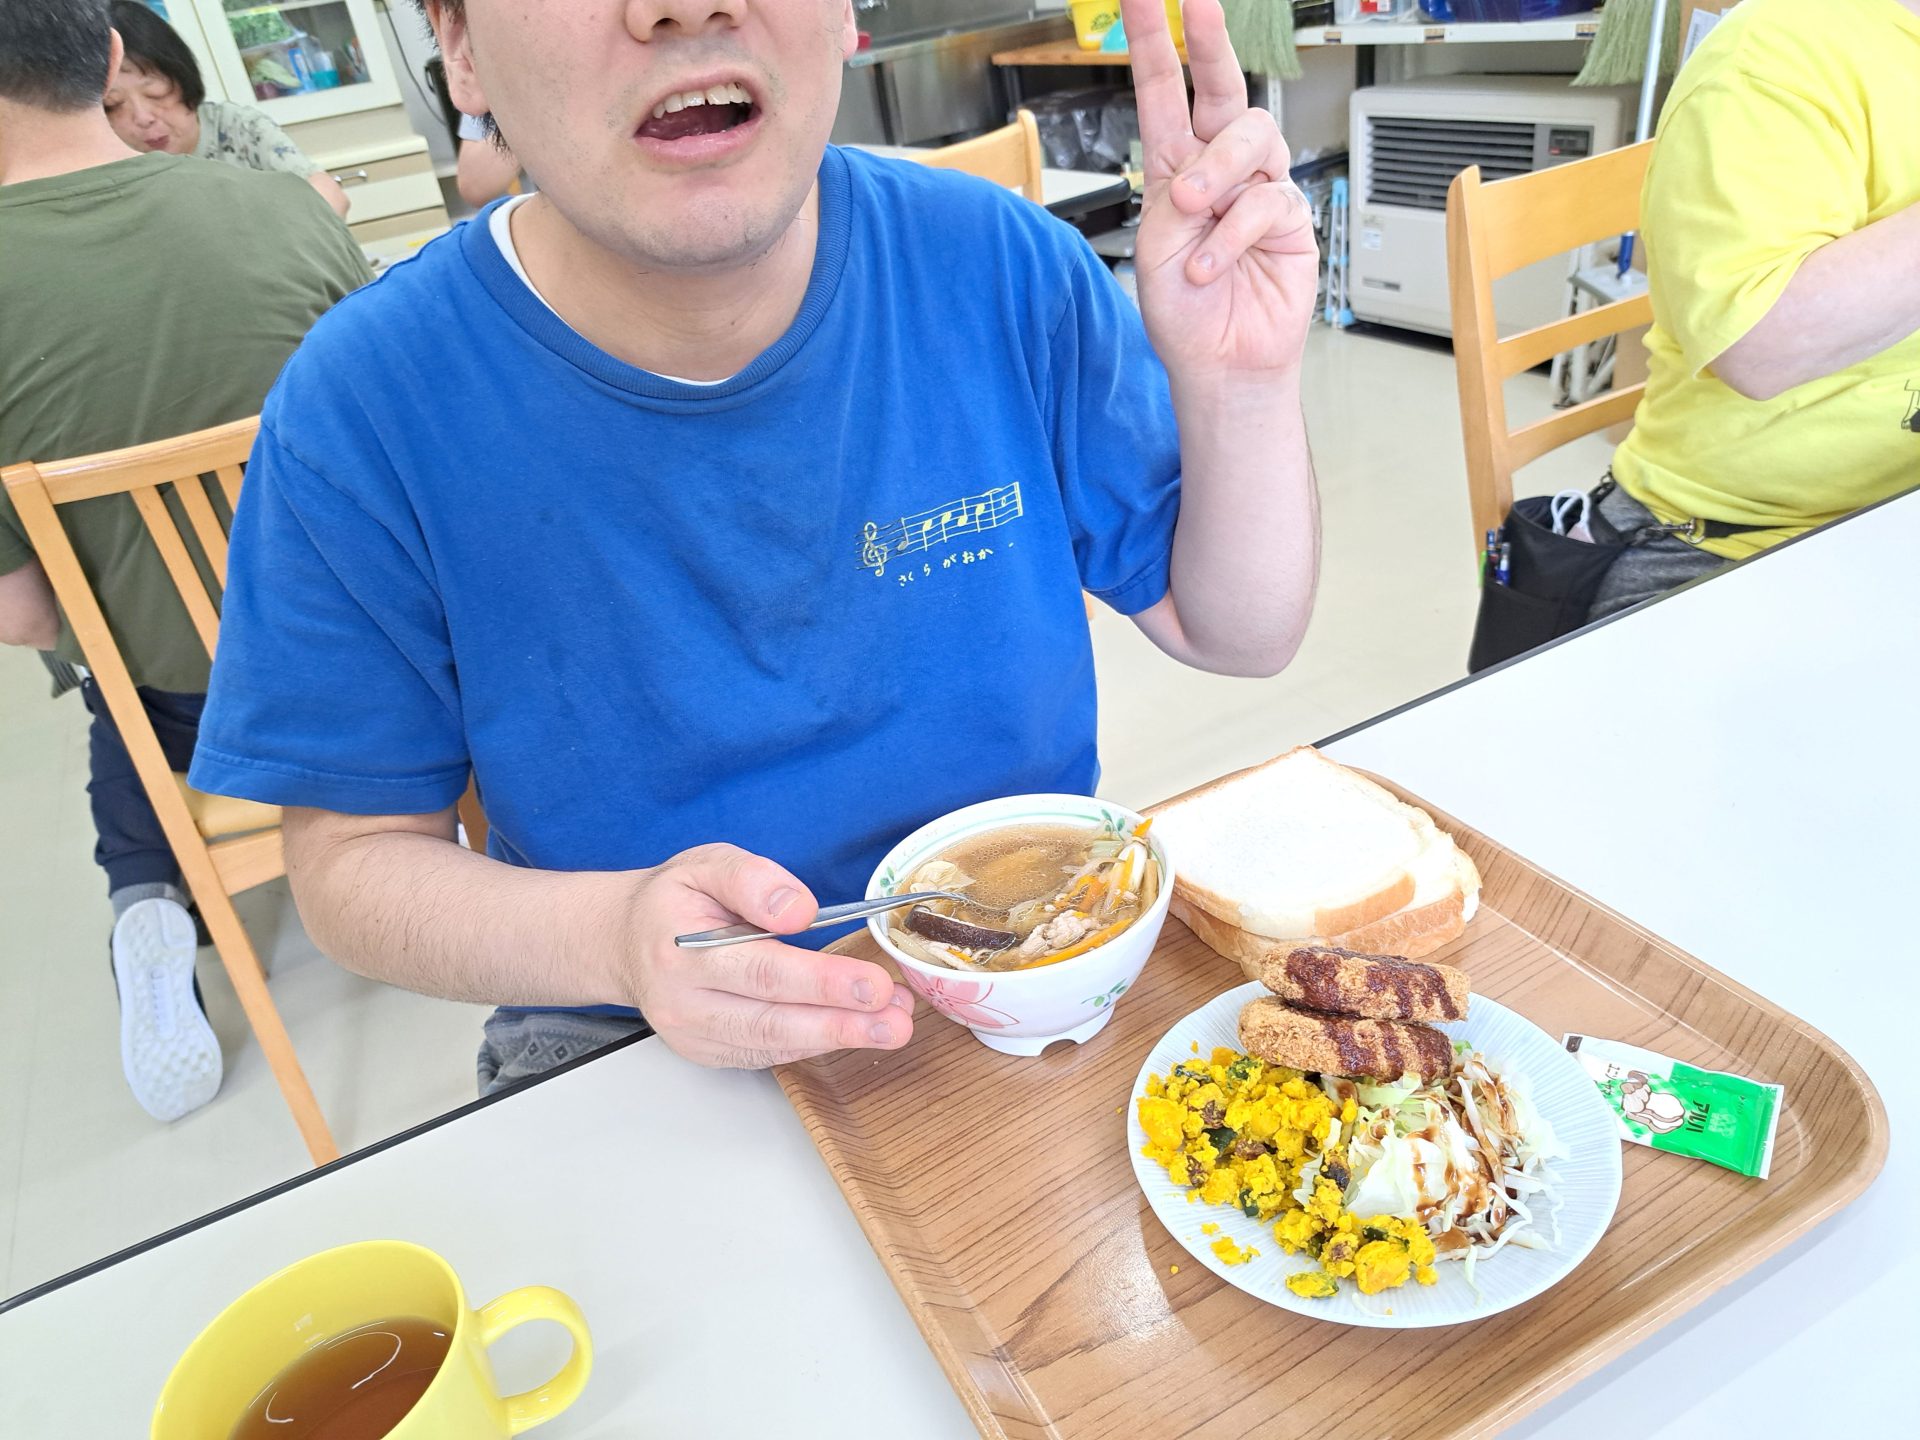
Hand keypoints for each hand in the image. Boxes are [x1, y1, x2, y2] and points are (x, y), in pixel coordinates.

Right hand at [621, 844, 913, 1067]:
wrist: (627, 941)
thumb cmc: (674, 901)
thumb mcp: (707, 864)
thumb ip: (752, 879)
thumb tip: (798, 909)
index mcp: (680, 951)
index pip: (761, 970)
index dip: (822, 982)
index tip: (873, 983)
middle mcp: (683, 1002)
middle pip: (772, 1018)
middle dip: (841, 1022)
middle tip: (895, 1019)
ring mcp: (694, 1035)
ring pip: (774, 1043)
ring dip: (839, 1037)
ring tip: (891, 1026)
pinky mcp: (708, 1052)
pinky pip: (768, 1053)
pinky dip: (814, 1044)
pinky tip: (855, 1029)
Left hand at [1121, 0, 1317, 379]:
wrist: (1220, 364)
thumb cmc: (1183, 312)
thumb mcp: (1154, 252)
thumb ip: (1173, 203)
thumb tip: (1202, 178)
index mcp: (1173, 167)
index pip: (1164, 93)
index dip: (1153, 43)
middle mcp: (1217, 169)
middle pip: (1222, 88)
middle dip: (1209, 42)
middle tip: (1199, 4)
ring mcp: (1256, 189)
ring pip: (1250, 135)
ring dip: (1219, 168)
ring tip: (1194, 209)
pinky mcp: (1290, 219)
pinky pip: (1267, 200)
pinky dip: (1233, 233)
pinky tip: (1211, 264)